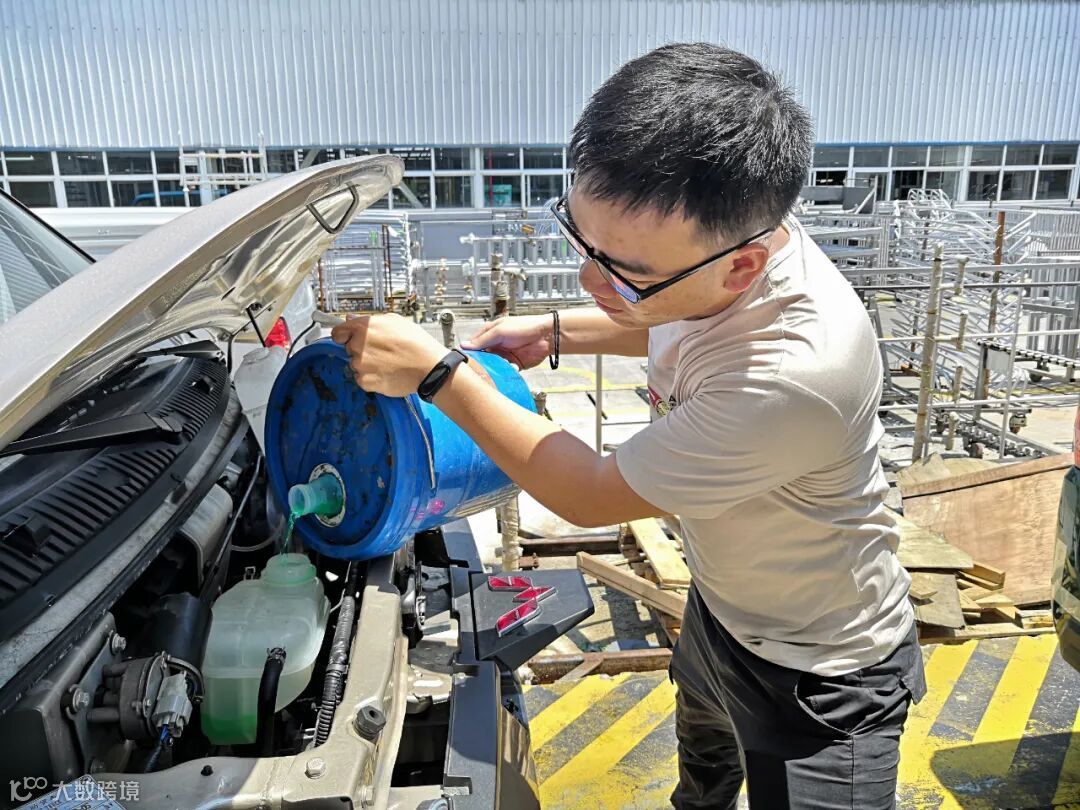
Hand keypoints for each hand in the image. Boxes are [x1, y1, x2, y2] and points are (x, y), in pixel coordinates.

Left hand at [330, 314, 445, 396]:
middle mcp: (358, 346)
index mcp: (363, 328)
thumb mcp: (395, 321)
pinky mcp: (365, 381)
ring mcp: (360, 365)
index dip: (344, 335)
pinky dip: (371, 378)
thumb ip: (371, 321)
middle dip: (361, 350)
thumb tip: (352, 319)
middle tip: (381, 351)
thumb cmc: (416, 343)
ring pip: (356, 365)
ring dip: (367, 365)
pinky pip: (362, 379)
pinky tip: (386, 373)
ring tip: (387, 363)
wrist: (429, 368)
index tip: (349, 338)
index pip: (338, 332)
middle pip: (349, 349)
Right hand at [461, 314, 552, 369]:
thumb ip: (482, 339)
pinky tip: (509, 368)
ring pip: (492, 366)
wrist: (546, 336)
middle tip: (477, 368)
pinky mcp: (513, 365)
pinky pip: (504, 371)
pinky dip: (504, 371)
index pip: (473, 345)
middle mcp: (495, 345)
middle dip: (480, 363)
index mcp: (490, 334)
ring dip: (493, 368)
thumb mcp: (499, 331)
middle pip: (481, 358)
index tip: (464, 361)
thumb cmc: (524, 327)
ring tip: (495, 368)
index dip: (469, 352)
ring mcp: (504, 356)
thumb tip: (464, 345)